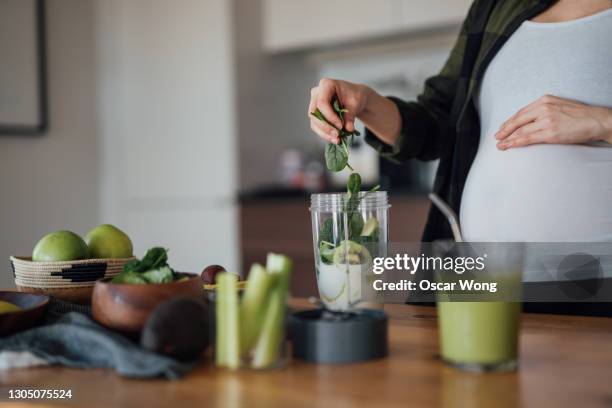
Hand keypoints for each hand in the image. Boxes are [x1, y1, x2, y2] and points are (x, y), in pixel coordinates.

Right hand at [308, 78, 369, 143]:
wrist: (355, 99)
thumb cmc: (355, 96)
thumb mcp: (356, 103)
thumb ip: (350, 115)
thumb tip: (348, 129)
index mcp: (326, 84)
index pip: (322, 102)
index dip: (330, 116)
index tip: (341, 125)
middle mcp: (317, 93)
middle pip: (314, 113)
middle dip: (326, 126)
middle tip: (338, 135)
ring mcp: (314, 104)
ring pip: (314, 122)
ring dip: (325, 133)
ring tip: (337, 140)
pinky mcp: (316, 115)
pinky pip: (317, 127)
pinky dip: (325, 134)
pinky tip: (335, 140)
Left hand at [495, 95, 611, 149]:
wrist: (597, 120)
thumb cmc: (580, 116)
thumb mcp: (559, 106)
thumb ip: (544, 110)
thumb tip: (530, 120)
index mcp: (544, 100)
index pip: (522, 112)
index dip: (510, 121)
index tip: (503, 127)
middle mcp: (543, 108)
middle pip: (517, 120)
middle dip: (505, 129)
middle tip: (497, 137)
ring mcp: (546, 120)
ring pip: (520, 130)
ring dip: (508, 138)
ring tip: (500, 145)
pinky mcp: (550, 133)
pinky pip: (527, 138)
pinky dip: (515, 143)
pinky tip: (508, 146)